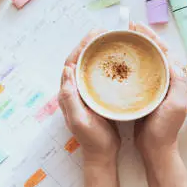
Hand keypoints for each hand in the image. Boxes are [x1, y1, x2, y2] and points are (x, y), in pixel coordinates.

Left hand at [58, 30, 120, 166]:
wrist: (102, 155)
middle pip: (82, 59)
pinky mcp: (97, 96)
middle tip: (108, 31)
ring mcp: (87, 92)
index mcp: (69, 92)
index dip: (83, 45)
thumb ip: (70, 97)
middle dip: (92, 43)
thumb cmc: (92, 139)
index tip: (96, 33)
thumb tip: (67, 70)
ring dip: (100, 51)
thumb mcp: (79, 119)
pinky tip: (120, 60)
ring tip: (114, 40)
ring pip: (91, 65)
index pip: (73, 61)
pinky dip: (108, 64)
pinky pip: (100, 74)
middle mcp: (76, 89)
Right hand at [130, 23, 186, 160]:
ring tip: (122, 39)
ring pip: (146, 61)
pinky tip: (119, 61)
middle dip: (142, 38)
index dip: (151, 37)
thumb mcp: (174, 104)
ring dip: (136, 48)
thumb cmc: (165, 129)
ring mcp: (156, 87)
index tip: (138, 26)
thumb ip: (176, 81)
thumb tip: (170, 57)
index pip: (164, 50)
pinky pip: (139, 73)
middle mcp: (167, 80)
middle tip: (127, 28)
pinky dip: (130, 64)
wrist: (156, 149)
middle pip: (155, 52)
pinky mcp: (145, 94)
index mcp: (175, 79)